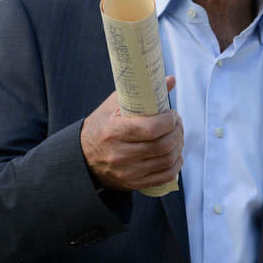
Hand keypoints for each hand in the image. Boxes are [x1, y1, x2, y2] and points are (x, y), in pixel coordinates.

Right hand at [80, 76, 182, 190]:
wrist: (83, 158)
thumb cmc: (101, 127)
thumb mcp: (113, 106)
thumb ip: (141, 93)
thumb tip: (170, 80)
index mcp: (113, 132)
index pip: (150, 129)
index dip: (168, 121)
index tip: (172, 114)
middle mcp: (120, 155)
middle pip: (162, 145)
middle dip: (177, 131)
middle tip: (177, 123)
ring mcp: (128, 172)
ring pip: (167, 160)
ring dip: (179, 146)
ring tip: (177, 136)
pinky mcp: (134, 183)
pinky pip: (165, 176)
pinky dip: (176, 164)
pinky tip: (175, 153)